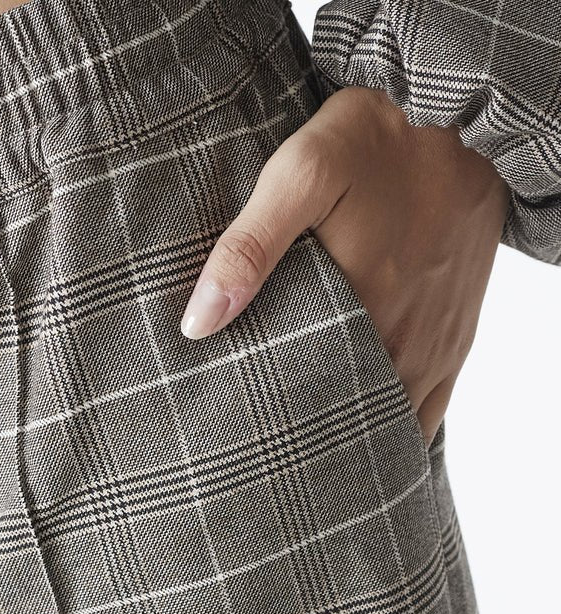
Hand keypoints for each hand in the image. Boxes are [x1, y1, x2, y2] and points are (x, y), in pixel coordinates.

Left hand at [179, 86, 510, 445]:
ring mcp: (434, 350)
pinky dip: (393, 426)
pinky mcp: (455, 343)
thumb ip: (249, 248)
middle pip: (343, 419)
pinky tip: (360, 429)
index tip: (233, 435)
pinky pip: (426, 411)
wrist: (462, 117)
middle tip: (259, 449)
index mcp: (360, 314)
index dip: (269, 425)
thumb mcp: (303, 173)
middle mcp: (403, 346)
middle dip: (302, 436)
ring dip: (347, 435)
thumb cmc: (375, 142)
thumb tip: (198, 324)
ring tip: (301, 448)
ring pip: (387, 423)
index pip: (303, 402)